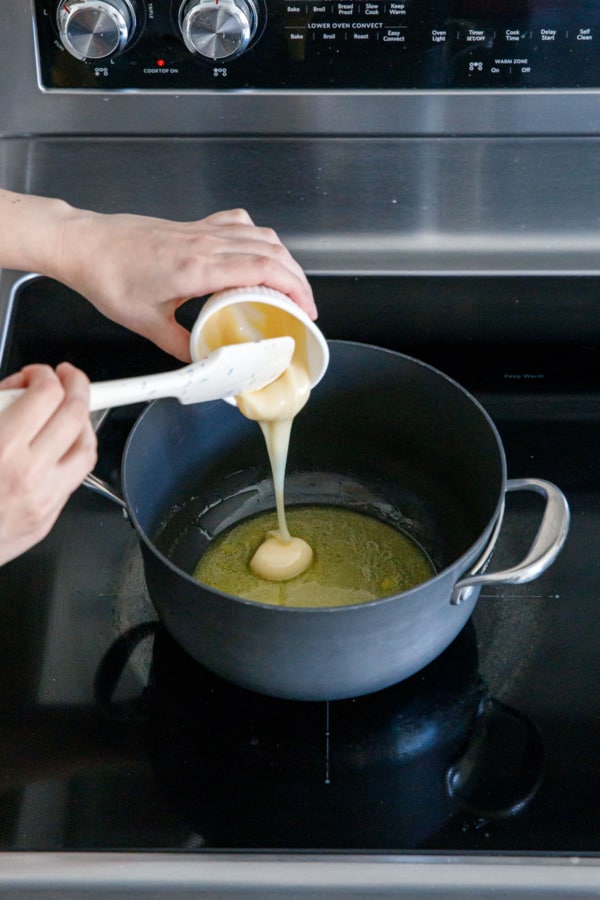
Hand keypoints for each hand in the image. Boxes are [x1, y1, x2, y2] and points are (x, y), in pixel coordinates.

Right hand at [0, 364, 96, 565]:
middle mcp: (28, 476)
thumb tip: (16, 389)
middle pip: (75, 416)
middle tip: (68, 378)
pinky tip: (61, 446)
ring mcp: (42, 501)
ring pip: (86, 451)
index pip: (47, 395)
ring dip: (84, 423)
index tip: (38, 374)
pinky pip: (74, 480)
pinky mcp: (45, 521)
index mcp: (2, 449)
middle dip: (77, 387)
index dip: (45, 375)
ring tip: (71, 410)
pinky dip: (73, 455)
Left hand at [53, 207, 317, 360]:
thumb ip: (180, 345)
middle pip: (272, 251)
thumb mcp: (146, 323)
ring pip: (261, 235)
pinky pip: (239, 224)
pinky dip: (258, 238)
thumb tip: (202, 362)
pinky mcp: (194, 226)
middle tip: (304, 305)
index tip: (305, 309)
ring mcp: (201, 230)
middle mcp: (205, 243)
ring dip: (283, 258)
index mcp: (198, 267)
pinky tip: (258, 254)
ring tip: (289, 284)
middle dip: (298, 279)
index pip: (264, 269)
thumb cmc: (109, 276)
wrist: (85, 245)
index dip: (294, 289)